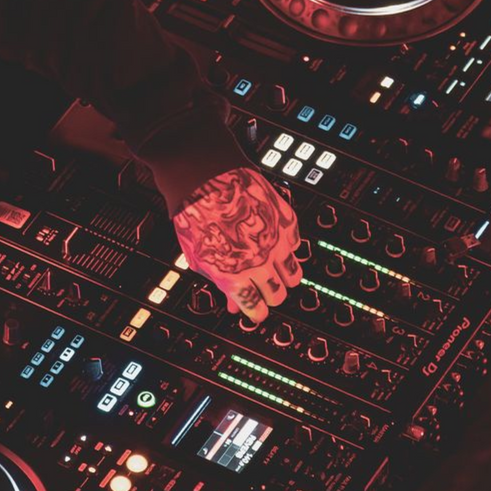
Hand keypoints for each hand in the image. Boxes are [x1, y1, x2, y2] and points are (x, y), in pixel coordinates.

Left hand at [171, 167, 301, 322]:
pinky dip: (288, 248)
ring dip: (285, 277)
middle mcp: (259, 263)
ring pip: (293, 274)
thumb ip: (220, 283)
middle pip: (277, 295)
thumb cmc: (195, 215)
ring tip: (274, 272)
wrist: (204, 177)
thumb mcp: (200, 258)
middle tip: (263, 291)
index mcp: (235, 277)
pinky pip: (296, 244)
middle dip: (270, 296)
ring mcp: (275, 241)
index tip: (254, 312)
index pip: (256, 309)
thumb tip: (233, 302)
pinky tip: (277, 245)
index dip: (255, 313)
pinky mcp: (285, 220)